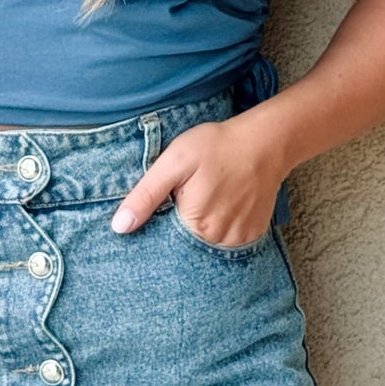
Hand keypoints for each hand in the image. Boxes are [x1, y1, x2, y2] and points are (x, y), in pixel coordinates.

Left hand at [109, 117, 286, 245]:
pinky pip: (228, 240)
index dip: (158, 226)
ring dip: (201, 227)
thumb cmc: (216, 146)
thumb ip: (145, 196)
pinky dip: (221, 226)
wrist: (265, 141)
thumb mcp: (173, 162)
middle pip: (186, 244)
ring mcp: (239, 239)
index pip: (164, 243)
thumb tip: (119, 227)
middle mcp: (219, 240)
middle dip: (179, 225)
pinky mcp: (253, 234)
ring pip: (207, 243)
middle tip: (190, 194)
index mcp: (195, 225)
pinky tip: (222, 204)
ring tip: (207, 197)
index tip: (164, 205)